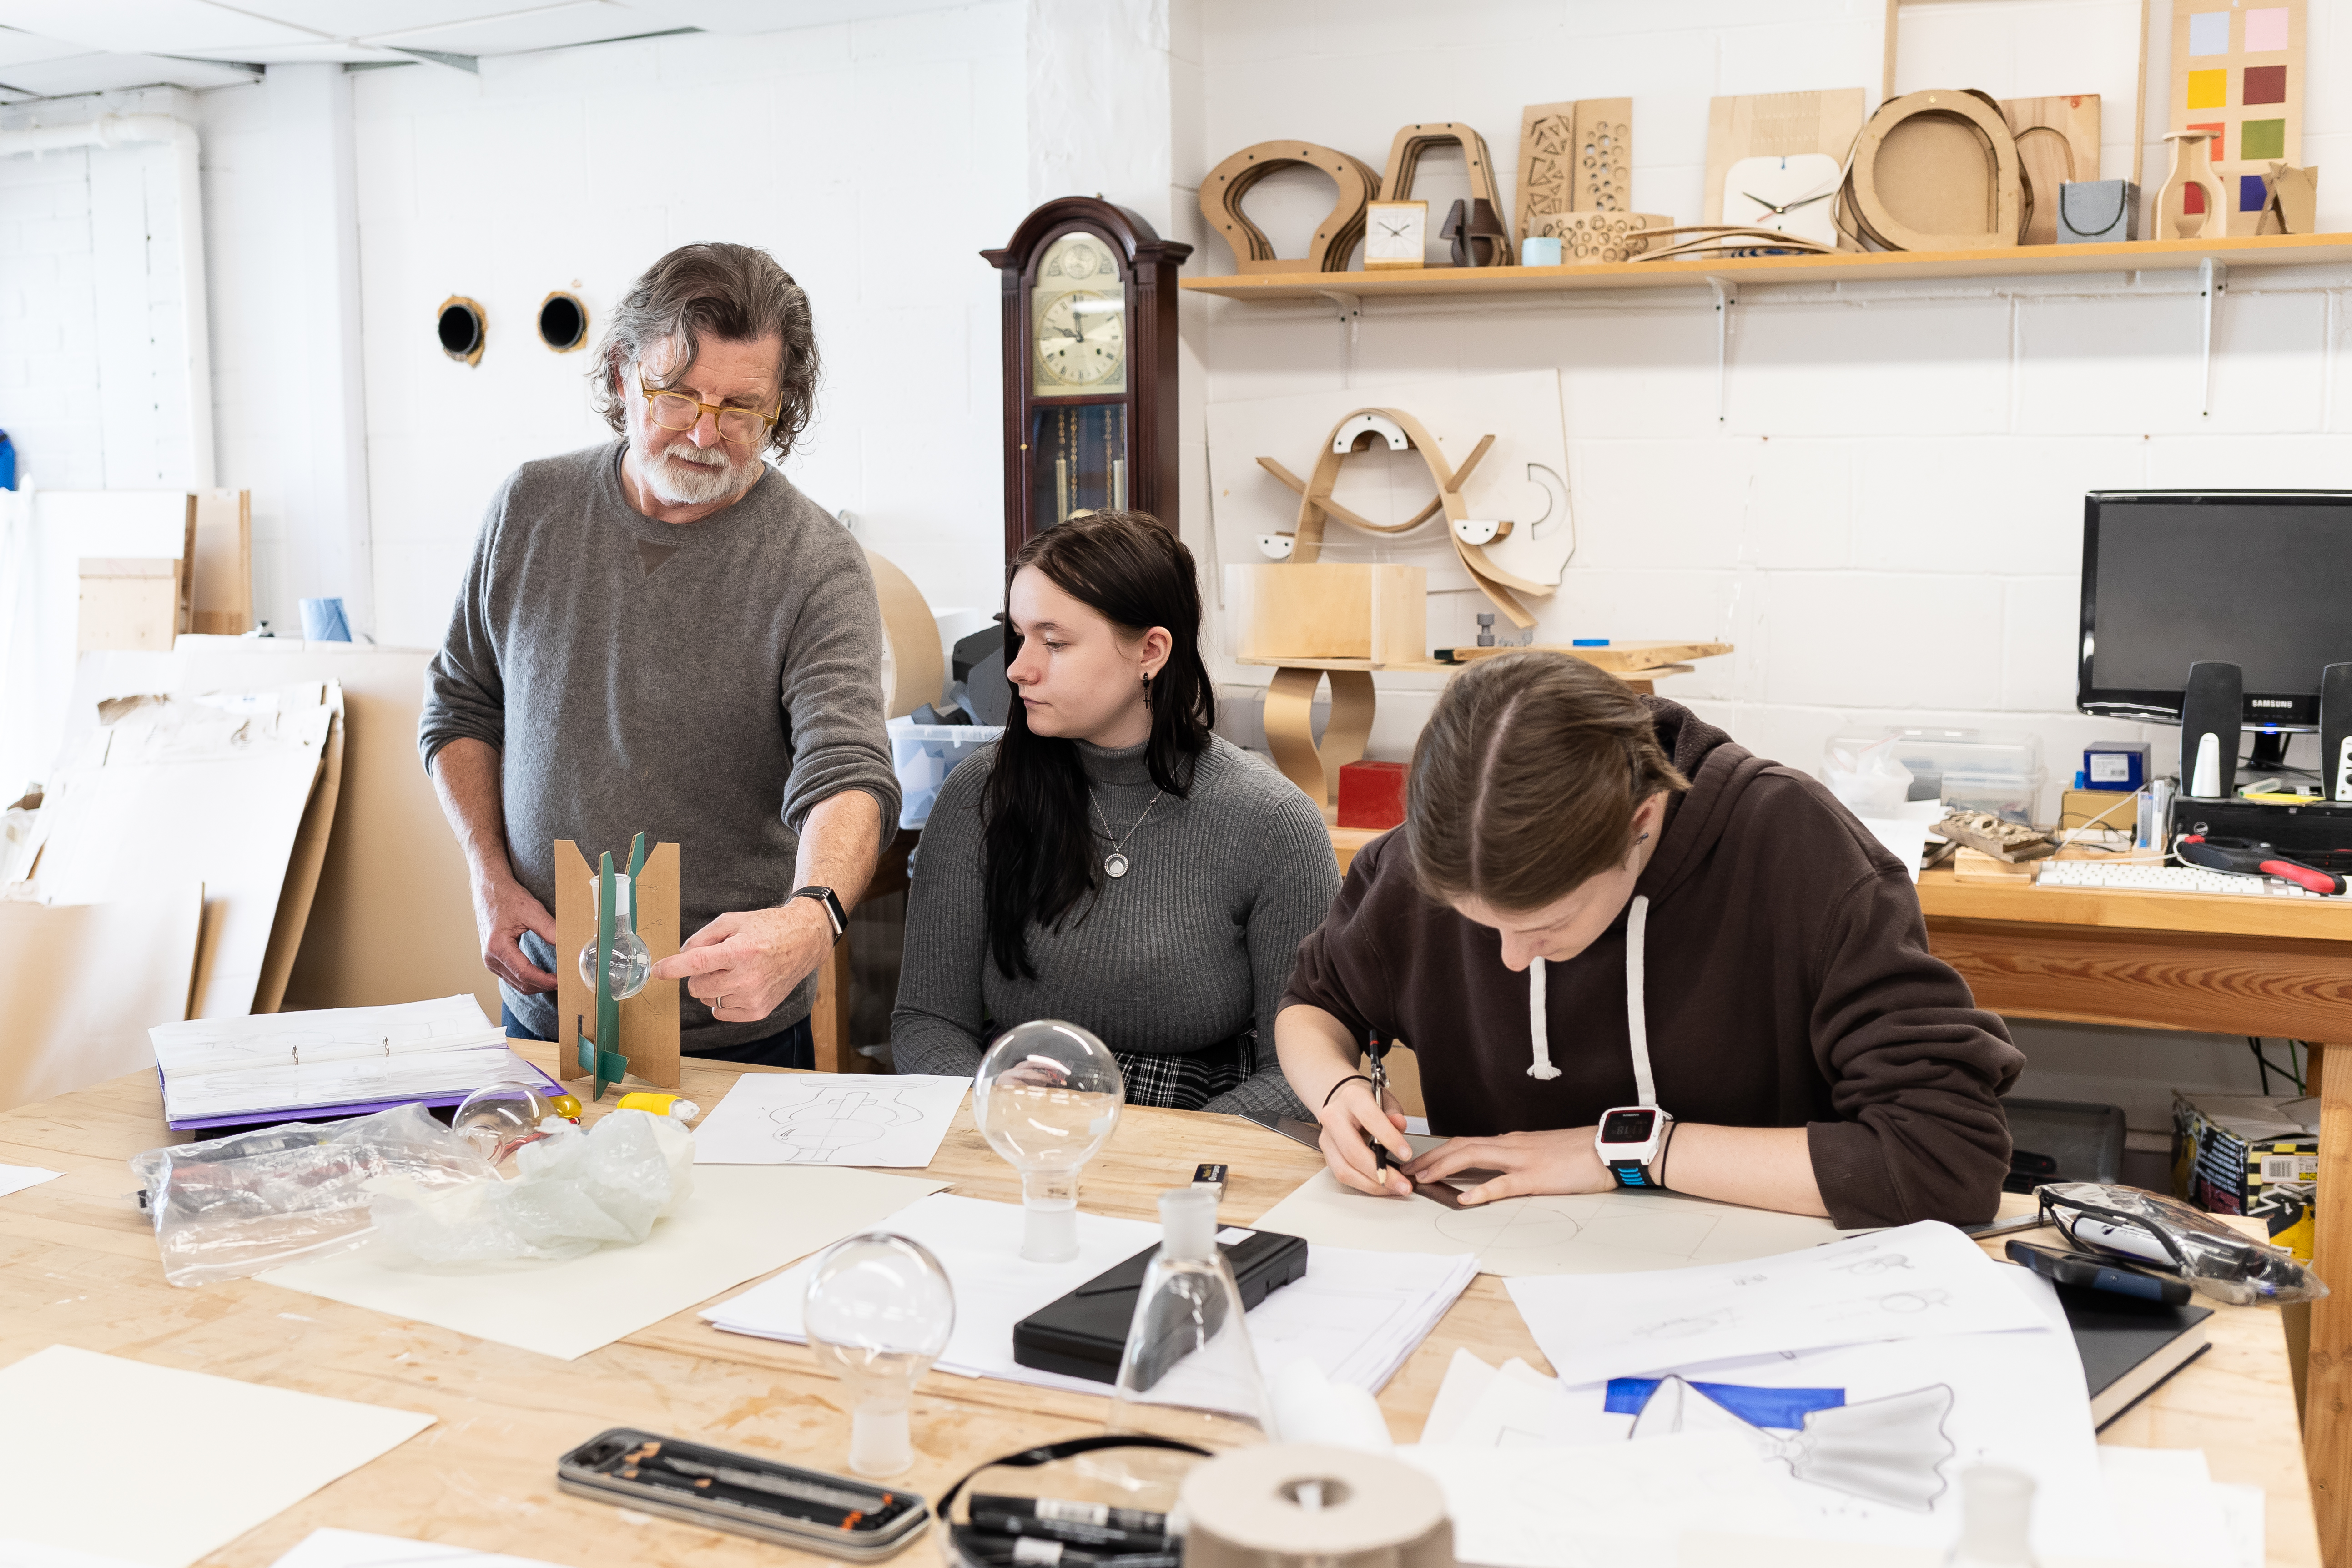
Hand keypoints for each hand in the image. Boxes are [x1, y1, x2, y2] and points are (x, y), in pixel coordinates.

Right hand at [470, 868, 557, 993]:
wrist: (490, 889)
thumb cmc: (507, 897)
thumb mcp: (531, 910)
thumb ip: (550, 929)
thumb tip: (568, 945)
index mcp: (497, 946)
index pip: (525, 973)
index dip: (545, 980)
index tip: (561, 980)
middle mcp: (490, 958)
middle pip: (521, 983)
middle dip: (543, 985)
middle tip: (564, 981)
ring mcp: (490, 961)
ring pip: (516, 984)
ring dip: (536, 985)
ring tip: (556, 979)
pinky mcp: (493, 960)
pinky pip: (512, 978)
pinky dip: (528, 980)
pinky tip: (542, 975)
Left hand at [653, 900, 833, 1023]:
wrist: (804, 942)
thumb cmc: (768, 928)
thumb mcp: (733, 920)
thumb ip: (703, 937)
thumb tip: (681, 956)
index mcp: (740, 950)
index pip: (697, 963)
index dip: (673, 968)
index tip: (657, 971)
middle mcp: (747, 977)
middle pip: (697, 987)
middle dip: (699, 975)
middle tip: (716, 962)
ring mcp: (753, 997)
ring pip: (708, 1001)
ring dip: (713, 988)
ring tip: (734, 971)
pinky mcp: (758, 1011)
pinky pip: (722, 1013)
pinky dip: (724, 1000)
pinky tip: (740, 985)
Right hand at [1313, 1078, 1413, 1197]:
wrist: (1343, 1102)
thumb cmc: (1368, 1101)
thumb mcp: (1385, 1100)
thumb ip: (1393, 1113)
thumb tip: (1400, 1125)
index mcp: (1352, 1098)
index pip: (1370, 1119)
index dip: (1390, 1139)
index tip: (1407, 1155)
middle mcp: (1333, 1117)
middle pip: (1353, 1151)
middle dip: (1381, 1172)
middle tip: (1403, 1184)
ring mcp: (1327, 1137)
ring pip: (1345, 1169)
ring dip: (1372, 1184)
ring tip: (1395, 1188)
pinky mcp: (1326, 1154)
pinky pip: (1342, 1175)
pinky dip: (1364, 1184)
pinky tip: (1381, 1186)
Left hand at [1403, 1126, 1611, 1205]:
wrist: (1607, 1148)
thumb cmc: (1578, 1152)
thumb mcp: (1541, 1151)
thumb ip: (1518, 1156)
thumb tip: (1498, 1164)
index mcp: (1512, 1142)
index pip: (1467, 1142)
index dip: (1440, 1152)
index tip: (1419, 1161)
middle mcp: (1511, 1146)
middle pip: (1460, 1146)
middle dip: (1430, 1157)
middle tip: (1407, 1169)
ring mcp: (1523, 1160)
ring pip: (1473, 1158)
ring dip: (1444, 1167)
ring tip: (1422, 1178)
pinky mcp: (1537, 1178)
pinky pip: (1503, 1184)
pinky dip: (1481, 1191)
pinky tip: (1464, 1199)